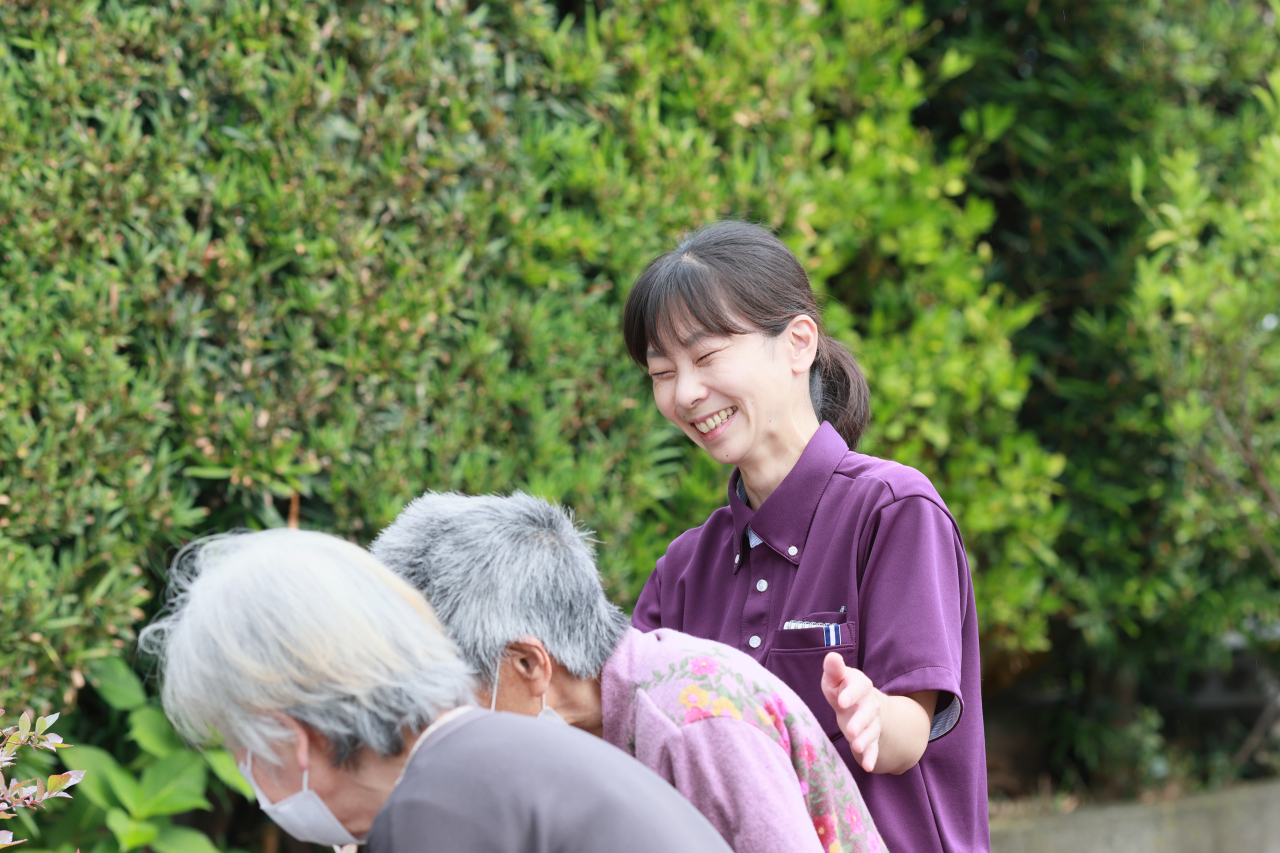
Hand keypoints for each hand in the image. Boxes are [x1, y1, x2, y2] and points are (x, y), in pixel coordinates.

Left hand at [821, 652, 883, 771]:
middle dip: (860, 721)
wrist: (864, 704)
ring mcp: (873, 722)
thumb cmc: (843, 689)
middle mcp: (870, 704)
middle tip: (850, 730)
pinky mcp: (872, 738)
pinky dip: (871, 757)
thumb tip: (831, 657)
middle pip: (867, 712)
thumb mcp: (837, 678)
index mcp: (861, 685)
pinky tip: (867, 766)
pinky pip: (873, 748)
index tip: (841, 701)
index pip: (858, 687)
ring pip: (871, 731)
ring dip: (865, 740)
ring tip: (856, 747)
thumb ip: (834, 670)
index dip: (851, 694)